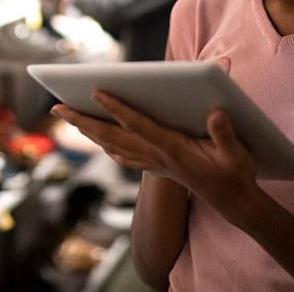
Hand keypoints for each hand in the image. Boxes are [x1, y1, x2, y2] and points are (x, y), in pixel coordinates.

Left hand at [52, 91, 258, 203]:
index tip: (96, 91)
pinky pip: (126, 156)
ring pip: (114, 146)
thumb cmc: (236, 174)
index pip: (138, 125)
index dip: (117, 108)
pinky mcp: (158, 168)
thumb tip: (215, 112)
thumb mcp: (237, 154)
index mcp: (173, 149)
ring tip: (69, 116)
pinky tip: (101, 142)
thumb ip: (225, 133)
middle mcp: (157, 157)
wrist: (236, 202)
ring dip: (89, 131)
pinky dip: (109, 147)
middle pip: (112, 136)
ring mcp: (155, 164)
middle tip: (57, 106)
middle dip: (83, 120)